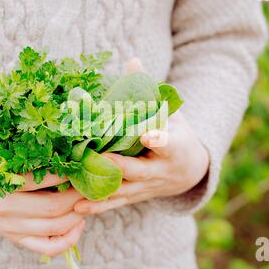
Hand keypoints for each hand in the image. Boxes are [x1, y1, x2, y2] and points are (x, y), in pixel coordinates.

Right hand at [0, 153, 85, 256]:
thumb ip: (27, 152)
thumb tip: (65, 146)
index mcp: (2, 184)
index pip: (47, 180)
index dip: (71, 172)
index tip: (85, 162)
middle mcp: (7, 210)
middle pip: (56, 207)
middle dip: (80, 194)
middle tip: (92, 182)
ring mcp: (11, 227)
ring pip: (56, 228)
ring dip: (78, 214)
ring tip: (87, 199)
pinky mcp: (14, 237)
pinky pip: (47, 248)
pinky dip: (68, 240)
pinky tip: (77, 224)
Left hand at [73, 59, 209, 214]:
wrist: (191, 170)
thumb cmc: (178, 134)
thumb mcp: (171, 112)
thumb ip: (150, 90)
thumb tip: (132, 59)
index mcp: (175, 147)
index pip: (168, 143)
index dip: (159, 140)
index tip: (149, 136)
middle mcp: (161, 171)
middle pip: (139, 171)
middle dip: (119, 166)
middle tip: (99, 158)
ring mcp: (148, 187)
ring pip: (124, 191)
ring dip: (101, 191)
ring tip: (77, 192)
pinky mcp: (137, 196)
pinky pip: (117, 203)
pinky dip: (99, 206)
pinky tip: (78, 209)